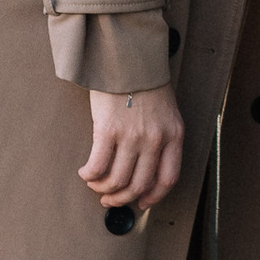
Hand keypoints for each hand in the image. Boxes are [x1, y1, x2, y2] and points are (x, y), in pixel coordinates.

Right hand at [81, 86, 184, 217]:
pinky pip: (98, 166)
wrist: (128, 57)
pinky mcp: (108, 130)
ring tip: (96, 185)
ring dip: (103, 190)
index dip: (153, 197)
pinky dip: (90, 175)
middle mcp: (155, 139)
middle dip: (123, 199)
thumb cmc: (145, 82)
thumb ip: (161, 137)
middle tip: (110, 200)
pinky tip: (85, 172)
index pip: (168, 179)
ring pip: (118, 180)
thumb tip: (144, 168)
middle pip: (140, 185)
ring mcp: (132, 136)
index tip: (141, 202)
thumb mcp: (166, 111)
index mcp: (174, 135)